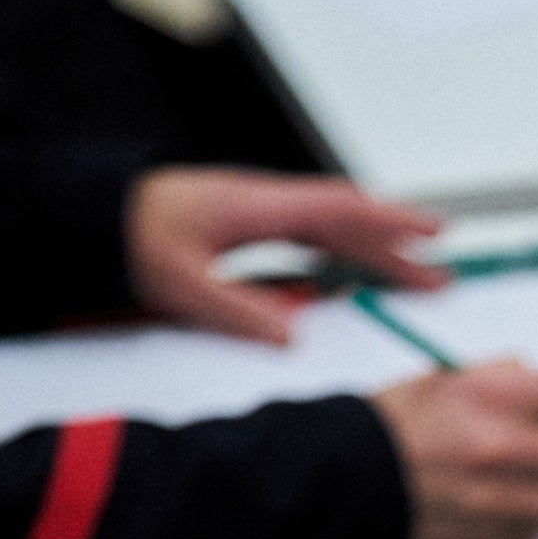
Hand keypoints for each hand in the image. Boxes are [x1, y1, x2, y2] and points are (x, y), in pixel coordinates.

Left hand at [125, 167, 444, 345]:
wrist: (96, 215)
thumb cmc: (131, 237)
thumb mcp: (179, 283)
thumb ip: (238, 310)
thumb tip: (293, 335)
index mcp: (255, 207)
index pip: (336, 208)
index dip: (387, 221)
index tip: (430, 232)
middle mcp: (264, 204)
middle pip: (345, 220)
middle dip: (395, 242)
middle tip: (441, 265)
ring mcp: (259, 214)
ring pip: (330, 230)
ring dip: (372, 251)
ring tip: (413, 277)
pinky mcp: (249, 228)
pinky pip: (309, 239)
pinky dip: (342, 254)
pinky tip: (356, 275)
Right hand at [372, 359, 537, 538]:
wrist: (344, 487)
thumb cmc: (388, 429)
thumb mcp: (440, 380)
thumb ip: (498, 377)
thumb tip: (535, 373)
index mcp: (496, 397)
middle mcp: (506, 449)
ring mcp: (501, 500)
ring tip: (512, 483)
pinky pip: (535, 534)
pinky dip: (523, 523)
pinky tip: (491, 508)